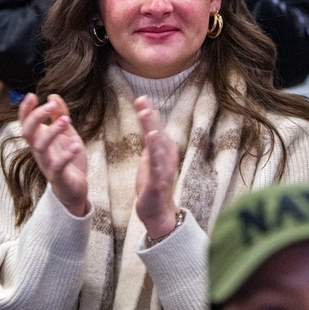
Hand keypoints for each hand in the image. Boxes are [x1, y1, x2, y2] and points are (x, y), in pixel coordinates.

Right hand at [19, 93, 88, 215]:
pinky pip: (57, 166)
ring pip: (40, 147)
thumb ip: (60, 115)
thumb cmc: (69, 160)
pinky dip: (66, 155)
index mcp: (40, 140)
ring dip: (52, 132)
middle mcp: (39, 151)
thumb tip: (53, 95)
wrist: (75, 189)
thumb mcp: (67, 134)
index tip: (32, 95)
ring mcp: (47, 164)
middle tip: (50, 104)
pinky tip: (76, 146)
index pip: (26, 123)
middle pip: (28, 132)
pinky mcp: (58, 176)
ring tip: (66, 120)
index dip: (25, 110)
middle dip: (36, 117)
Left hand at [133, 97, 179, 239]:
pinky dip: (155, 152)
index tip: (141, 97)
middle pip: (158, 132)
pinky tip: (151, 140)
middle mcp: (167, 156)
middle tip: (143, 99)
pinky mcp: (159, 181)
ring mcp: (165, 168)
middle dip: (151, 116)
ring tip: (146, 114)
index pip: (155, 128)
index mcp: (164, 150)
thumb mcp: (150, 158)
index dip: (149, 112)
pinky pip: (157, 165)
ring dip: (152, 129)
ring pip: (158, 145)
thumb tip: (148, 121)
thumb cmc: (153, 184)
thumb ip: (150, 141)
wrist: (157, 212)